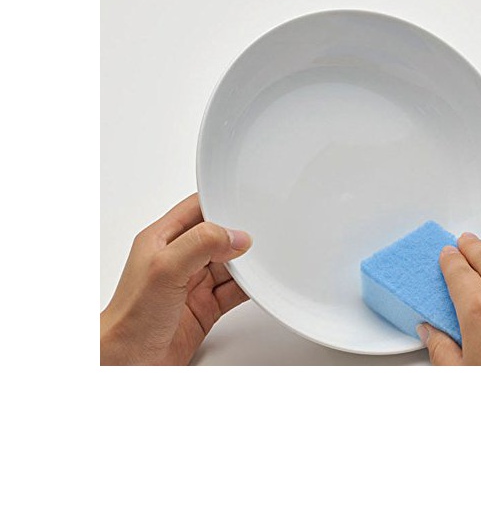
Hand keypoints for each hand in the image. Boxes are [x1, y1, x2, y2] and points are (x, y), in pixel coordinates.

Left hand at [100, 194, 251, 364]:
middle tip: (259, 236)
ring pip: (229, 265)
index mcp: (162, 239)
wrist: (127, 364)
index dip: (221, 205)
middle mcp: (178, 259)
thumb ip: (200, 243)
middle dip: (239, 236)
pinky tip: (258, 285)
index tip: (245, 207)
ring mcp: (192, 284)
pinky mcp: (204, 307)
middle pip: (218, 237)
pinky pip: (234, 290)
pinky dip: (249, 288)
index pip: (197, 209)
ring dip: (246, 264)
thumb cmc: (130, 319)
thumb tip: (235, 235)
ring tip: (263, 261)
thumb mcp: (165, 267)